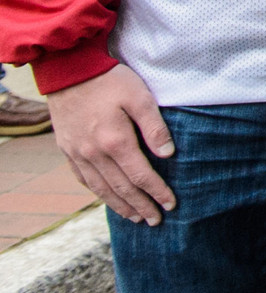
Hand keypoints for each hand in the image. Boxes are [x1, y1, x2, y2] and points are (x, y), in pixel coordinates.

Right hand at [50, 65, 176, 223]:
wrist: (69, 71)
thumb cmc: (110, 81)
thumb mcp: (140, 97)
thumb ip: (155, 128)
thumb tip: (168, 155)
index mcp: (115, 141)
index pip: (141, 176)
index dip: (157, 192)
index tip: (171, 205)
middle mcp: (94, 153)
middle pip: (121, 188)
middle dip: (141, 206)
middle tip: (156, 221)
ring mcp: (78, 153)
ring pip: (101, 188)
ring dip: (120, 205)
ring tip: (136, 218)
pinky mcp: (67, 150)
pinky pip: (83, 179)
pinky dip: (98, 192)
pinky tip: (108, 198)